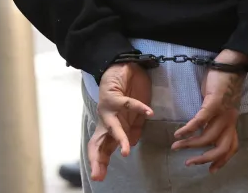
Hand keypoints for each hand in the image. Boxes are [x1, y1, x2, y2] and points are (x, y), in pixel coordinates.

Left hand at [88, 62, 152, 181]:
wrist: (124, 69)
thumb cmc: (129, 95)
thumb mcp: (133, 118)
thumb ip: (131, 132)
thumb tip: (131, 144)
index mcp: (109, 128)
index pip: (100, 147)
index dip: (98, 162)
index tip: (99, 177)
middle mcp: (106, 120)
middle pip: (98, 142)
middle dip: (98, 159)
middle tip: (99, 174)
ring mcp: (108, 109)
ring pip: (111, 127)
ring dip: (119, 139)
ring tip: (127, 151)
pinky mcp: (115, 95)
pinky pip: (127, 104)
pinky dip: (140, 108)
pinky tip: (149, 112)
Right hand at [171, 50, 247, 173]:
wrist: (231, 64)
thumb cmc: (224, 81)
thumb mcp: (222, 104)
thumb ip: (216, 116)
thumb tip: (203, 126)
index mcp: (232, 120)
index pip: (232, 146)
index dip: (223, 160)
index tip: (211, 170)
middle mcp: (230, 120)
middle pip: (221, 148)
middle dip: (205, 158)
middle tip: (189, 163)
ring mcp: (223, 112)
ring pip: (208, 137)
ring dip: (191, 144)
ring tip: (176, 146)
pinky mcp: (214, 102)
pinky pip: (201, 120)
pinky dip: (189, 129)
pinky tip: (179, 133)